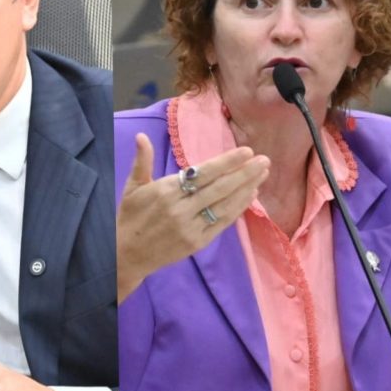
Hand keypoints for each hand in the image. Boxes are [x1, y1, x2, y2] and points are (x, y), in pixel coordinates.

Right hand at [117, 133, 269, 300]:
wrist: (126, 254)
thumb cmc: (130, 216)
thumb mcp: (132, 187)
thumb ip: (141, 161)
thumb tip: (141, 136)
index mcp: (165, 191)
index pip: (202, 173)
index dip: (226, 162)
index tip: (246, 152)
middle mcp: (180, 208)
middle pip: (219, 188)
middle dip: (244, 173)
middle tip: (264, 160)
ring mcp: (190, 226)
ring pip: (224, 205)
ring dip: (246, 188)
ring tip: (262, 174)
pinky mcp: (197, 242)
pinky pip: (222, 222)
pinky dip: (238, 208)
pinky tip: (250, 195)